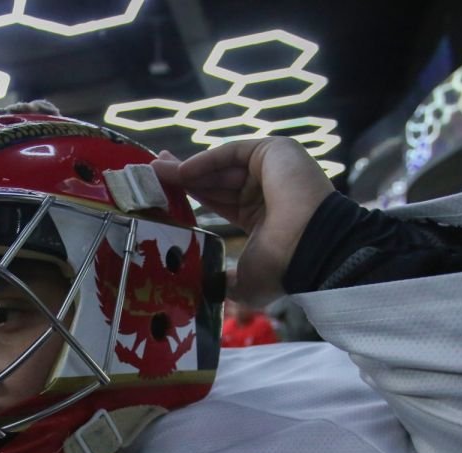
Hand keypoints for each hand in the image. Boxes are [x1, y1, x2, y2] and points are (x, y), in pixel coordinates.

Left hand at [151, 138, 332, 306]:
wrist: (310, 250)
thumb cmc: (282, 268)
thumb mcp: (245, 281)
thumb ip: (222, 282)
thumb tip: (202, 292)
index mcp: (263, 219)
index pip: (220, 201)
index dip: (192, 197)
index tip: (164, 195)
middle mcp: (267, 191)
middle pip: (216, 180)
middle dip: (183, 178)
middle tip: (151, 176)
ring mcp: (273, 170)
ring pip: (221, 166)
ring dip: (187, 170)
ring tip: (156, 173)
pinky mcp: (276, 151)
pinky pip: (232, 153)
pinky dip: (205, 161)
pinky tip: (180, 171)